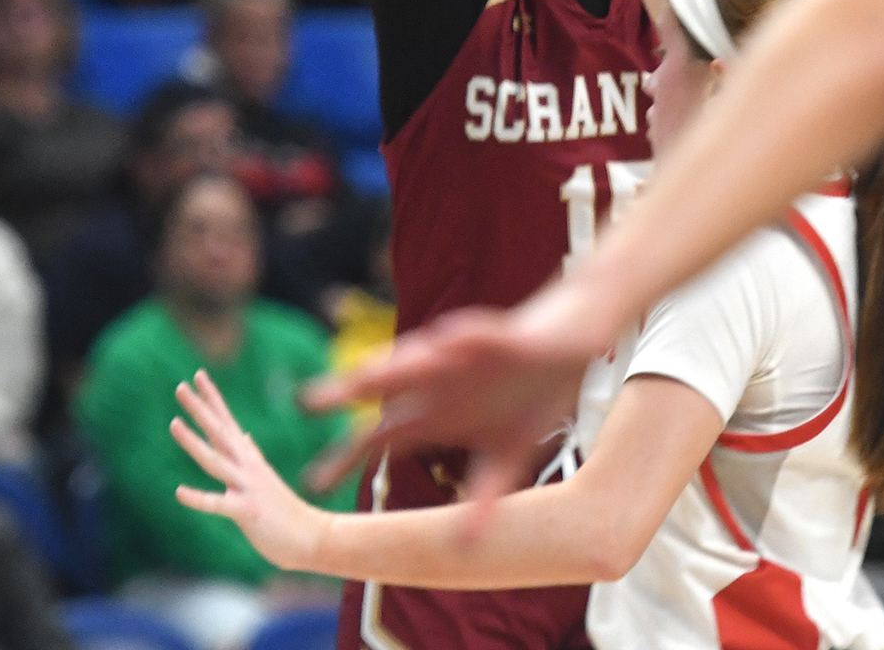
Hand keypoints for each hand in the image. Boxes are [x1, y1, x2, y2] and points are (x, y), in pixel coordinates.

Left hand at [172, 371, 329, 572]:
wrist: (313, 536)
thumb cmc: (285, 510)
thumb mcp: (265, 477)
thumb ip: (251, 455)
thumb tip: (243, 436)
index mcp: (249, 459)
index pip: (226, 421)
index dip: (212, 398)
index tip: (197, 375)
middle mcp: (248, 466)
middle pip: (219, 431)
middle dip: (199, 409)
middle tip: (180, 386)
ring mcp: (248, 487)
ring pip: (215, 460)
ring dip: (193, 442)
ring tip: (173, 423)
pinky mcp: (247, 511)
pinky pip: (218, 504)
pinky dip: (198, 498)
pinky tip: (178, 492)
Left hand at [302, 292, 601, 504]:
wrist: (576, 337)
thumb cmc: (534, 391)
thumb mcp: (509, 454)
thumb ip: (482, 493)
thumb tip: (464, 547)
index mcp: (442, 411)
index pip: (387, 434)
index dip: (350, 454)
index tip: (313, 482)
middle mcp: (447, 381)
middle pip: (390, 387)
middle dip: (350, 392)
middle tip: (308, 403)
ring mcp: (473, 356)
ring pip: (428, 357)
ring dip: (397, 363)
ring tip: (364, 371)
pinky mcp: (509, 336)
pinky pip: (481, 336)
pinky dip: (463, 338)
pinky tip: (445, 337)